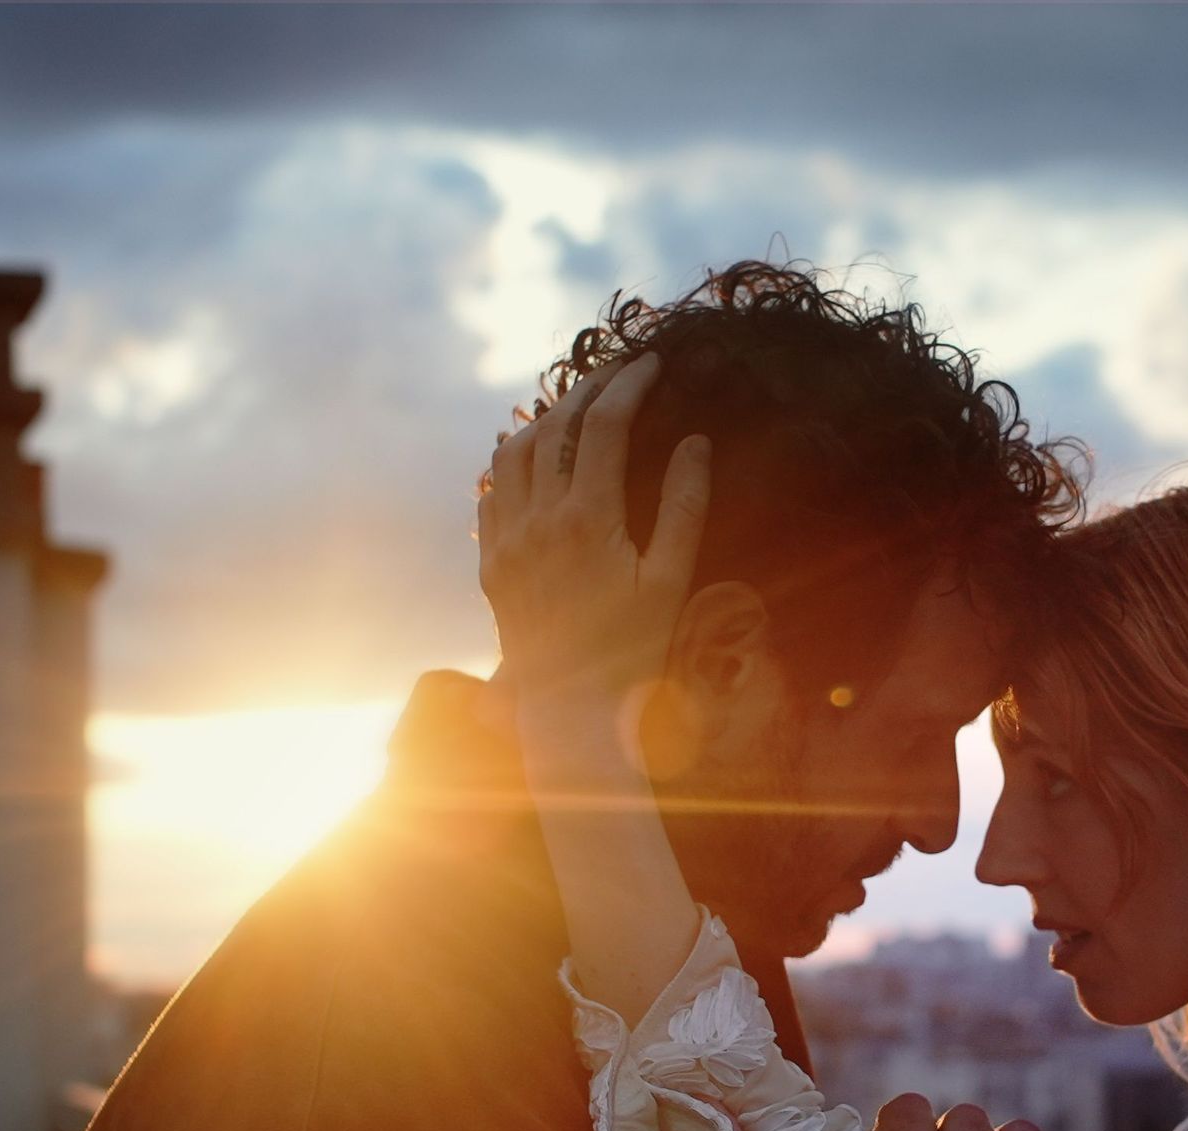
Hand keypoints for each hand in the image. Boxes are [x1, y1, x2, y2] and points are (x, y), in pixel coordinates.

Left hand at [477, 354, 711, 751]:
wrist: (573, 711)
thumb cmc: (636, 649)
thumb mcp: (672, 579)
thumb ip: (684, 506)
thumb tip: (696, 442)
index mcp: (588, 521)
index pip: (605, 425)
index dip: (629, 385)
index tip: (651, 363)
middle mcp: (538, 522)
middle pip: (556, 425)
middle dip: (590, 389)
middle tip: (619, 372)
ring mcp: (507, 542)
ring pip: (514, 451)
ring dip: (546, 418)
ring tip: (578, 406)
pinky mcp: (491, 564)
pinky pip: (493, 491)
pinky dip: (514, 461)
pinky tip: (537, 457)